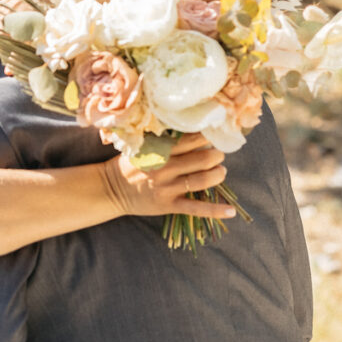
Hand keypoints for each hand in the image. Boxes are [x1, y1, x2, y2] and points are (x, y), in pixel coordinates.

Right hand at [102, 134, 234, 219]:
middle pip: (202, 159)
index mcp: (159, 151)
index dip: (207, 137)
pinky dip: (215, 210)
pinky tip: (231, 211)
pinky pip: (196, 208)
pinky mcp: (169, 205)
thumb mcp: (142, 147)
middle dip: (216, 155)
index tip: (215, 134)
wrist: (111, 189)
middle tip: (219, 154)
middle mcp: (165, 168)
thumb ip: (163, 140)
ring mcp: (168, 188)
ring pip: (202, 180)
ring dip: (218, 174)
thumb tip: (191, 130)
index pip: (190, 140)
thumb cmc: (130, 165)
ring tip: (221, 171)